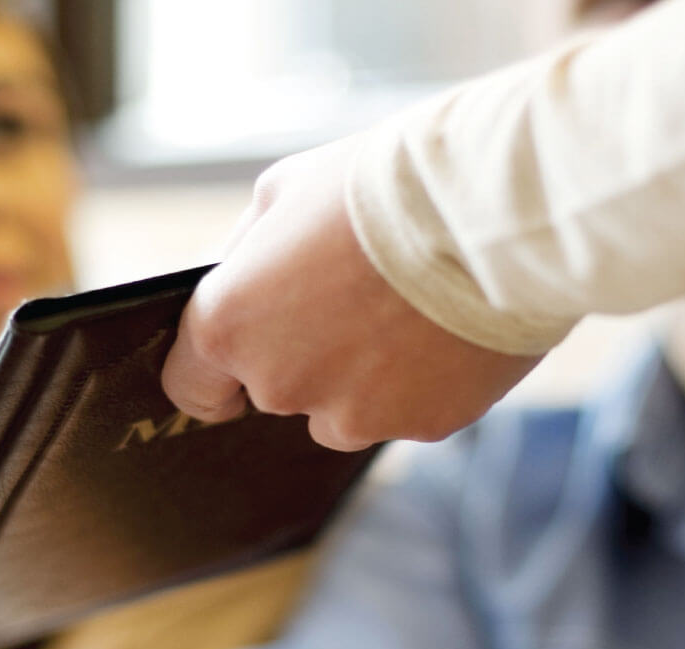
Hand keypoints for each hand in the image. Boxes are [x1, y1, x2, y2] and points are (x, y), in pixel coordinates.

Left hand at [159, 136, 542, 450]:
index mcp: (230, 326)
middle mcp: (281, 384)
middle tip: (357, 295)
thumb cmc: (381, 185)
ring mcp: (355, 415)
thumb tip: (236, 279)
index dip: (213, 375)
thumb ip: (246, 253)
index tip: (234, 367)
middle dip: (308, 354)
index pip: (192, 387)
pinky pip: (412, 411)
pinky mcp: (424, 427)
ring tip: (412, 309)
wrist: (492, 207)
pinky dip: (426, 380)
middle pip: (279, 391)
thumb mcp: (285, 191)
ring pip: (347, 411)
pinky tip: (450, 327)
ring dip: (367, 376)